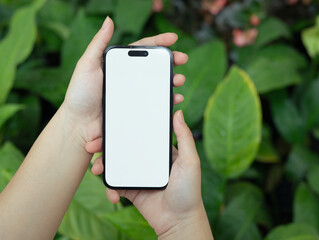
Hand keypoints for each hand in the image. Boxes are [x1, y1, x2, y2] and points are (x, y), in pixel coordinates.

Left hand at [62, 17, 187, 143]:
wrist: (79, 124)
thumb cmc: (80, 94)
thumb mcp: (87, 65)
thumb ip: (98, 44)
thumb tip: (109, 20)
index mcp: (119, 64)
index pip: (142, 49)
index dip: (158, 42)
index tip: (173, 38)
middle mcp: (130, 77)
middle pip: (155, 65)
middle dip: (171, 60)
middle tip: (183, 58)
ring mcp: (135, 93)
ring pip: (158, 83)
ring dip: (172, 79)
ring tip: (179, 79)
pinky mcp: (138, 108)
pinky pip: (156, 102)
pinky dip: (168, 99)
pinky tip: (175, 97)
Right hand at [90, 110, 212, 238]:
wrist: (179, 221)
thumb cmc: (189, 190)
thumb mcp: (190, 161)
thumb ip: (184, 137)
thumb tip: (178, 113)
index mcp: (159, 151)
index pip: (140, 134)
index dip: (124, 128)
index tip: (109, 123)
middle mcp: (147, 160)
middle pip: (122, 147)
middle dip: (104, 145)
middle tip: (91, 144)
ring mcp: (137, 175)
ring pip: (115, 164)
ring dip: (102, 164)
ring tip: (96, 169)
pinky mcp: (131, 190)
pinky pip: (115, 185)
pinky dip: (109, 188)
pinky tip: (113, 195)